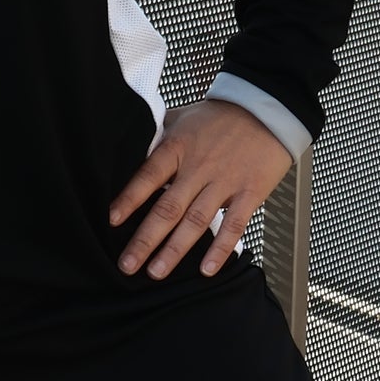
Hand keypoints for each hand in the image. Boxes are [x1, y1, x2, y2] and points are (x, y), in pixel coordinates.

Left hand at [109, 100, 294, 279]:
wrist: (268, 108)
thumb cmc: (222, 115)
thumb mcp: (182, 117)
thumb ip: (158, 137)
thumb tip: (130, 153)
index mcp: (179, 147)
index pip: (148, 176)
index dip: (129, 199)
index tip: (111, 221)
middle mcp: (199, 167)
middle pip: (168, 208)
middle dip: (145, 239)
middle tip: (128, 264)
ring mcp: (225, 182)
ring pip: (196, 221)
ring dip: (175, 249)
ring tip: (157, 271)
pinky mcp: (249, 193)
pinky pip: (234, 225)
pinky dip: (220, 248)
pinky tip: (206, 269)